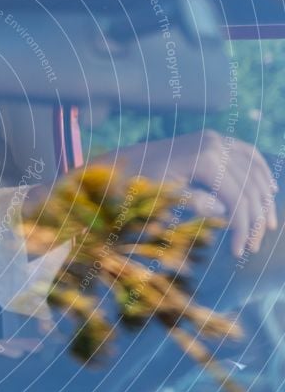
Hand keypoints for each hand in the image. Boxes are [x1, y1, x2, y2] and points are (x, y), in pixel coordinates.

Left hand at [95, 130, 277, 256]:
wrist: (123, 162)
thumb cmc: (135, 184)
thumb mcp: (161, 197)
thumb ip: (195, 203)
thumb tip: (225, 211)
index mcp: (203, 159)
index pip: (236, 198)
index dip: (241, 228)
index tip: (238, 252)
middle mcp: (214, 144)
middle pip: (248, 187)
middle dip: (253, 220)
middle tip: (251, 247)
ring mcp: (216, 138)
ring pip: (254, 171)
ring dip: (263, 200)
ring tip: (266, 227)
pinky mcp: (215, 139)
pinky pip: (248, 155)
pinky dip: (260, 173)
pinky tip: (268, 192)